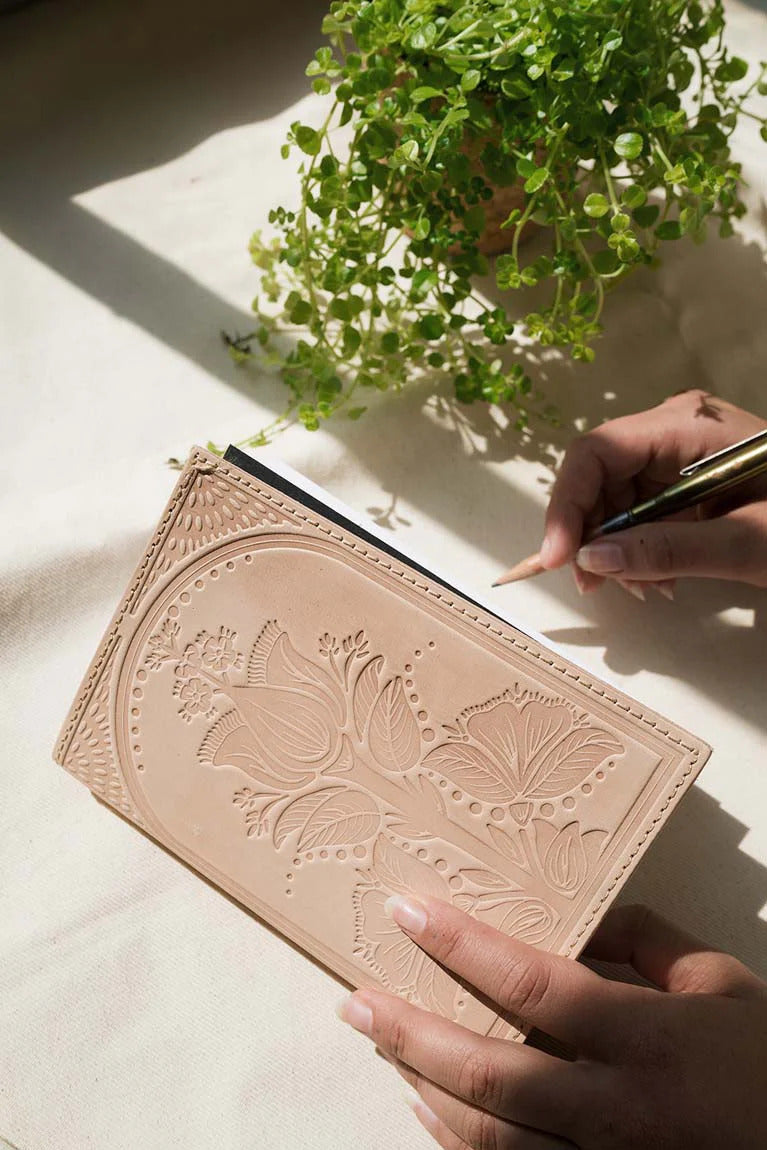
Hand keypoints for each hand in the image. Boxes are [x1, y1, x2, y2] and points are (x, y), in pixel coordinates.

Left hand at [337, 896, 766, 1148]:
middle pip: (493, 1074)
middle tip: (355, 1001)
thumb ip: (644, 938)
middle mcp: (617, 1108)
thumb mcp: (719, 981)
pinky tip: (429, 1108)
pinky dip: (460, 1143)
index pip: (535, 984)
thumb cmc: (761, 1061)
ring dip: (426, 1087)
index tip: (408, 910)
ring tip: (380, 1044)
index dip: (463, 946)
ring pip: (493, 1137)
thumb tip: (577, 914)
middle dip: (412, 1033)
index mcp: (648, 1039)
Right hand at [541, 390, 766, 597]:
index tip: (558, 558)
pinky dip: (637, 548)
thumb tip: (591, 559)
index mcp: (686, 425)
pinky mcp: (682, 478)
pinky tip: (656, 579)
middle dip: (589, 533)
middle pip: (599, 476)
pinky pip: (638, 509)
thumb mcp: (745, 542)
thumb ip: (667, 549)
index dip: (568, 503)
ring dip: (613, 548)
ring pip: (613, 498)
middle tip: (594, 588)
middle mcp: (672, 427)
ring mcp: (676, 452)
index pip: (598, 451)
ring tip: (640, 590)